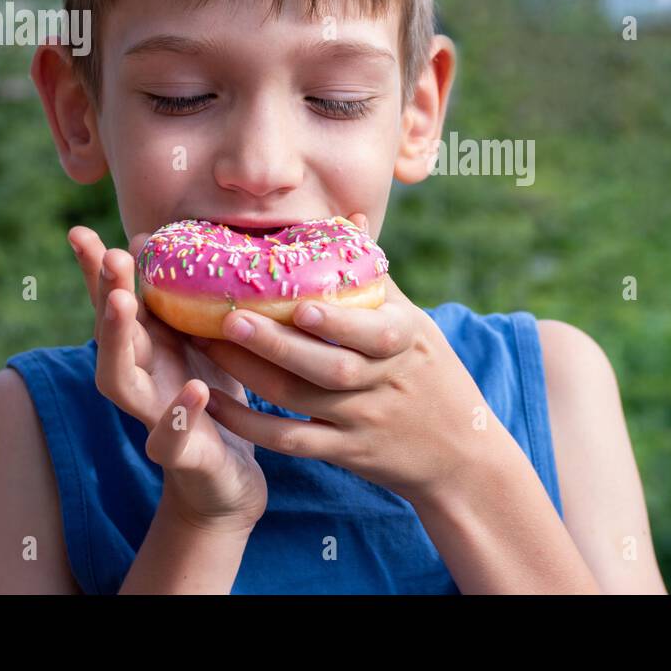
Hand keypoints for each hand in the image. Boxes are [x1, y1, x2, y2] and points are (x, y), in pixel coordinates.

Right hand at [68, 226, 267, 531]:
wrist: (229, 481)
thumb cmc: (216, 400)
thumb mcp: (206, 343)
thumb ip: (186, 301)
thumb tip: (168, 240)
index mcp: (149, 350)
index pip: (115, 305)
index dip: (96, 271)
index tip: (80, 232)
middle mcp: (142, 380)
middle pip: (110, 335)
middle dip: (105, 293)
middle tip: (109, 255)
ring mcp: (155, 417)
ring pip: (119, 381)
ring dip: (116, 340)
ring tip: (121, 302)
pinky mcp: (182, 455)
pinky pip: (172, 436)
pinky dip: (181, 412)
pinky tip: (195, 390)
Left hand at [195, 267, 505, 507]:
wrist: (461, 455)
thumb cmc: (432, 375)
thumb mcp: (418, 325)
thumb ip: (377, 278)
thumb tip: (351, 216)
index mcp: (405, 342)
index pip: (372, 333)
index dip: (337, 322)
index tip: (300, 305)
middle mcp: (383, 382)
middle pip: (327, 366)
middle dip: (277, 344)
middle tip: (230, 317)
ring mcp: (362, 421)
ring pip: (301, 399)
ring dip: (251, 373)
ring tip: (210, 345)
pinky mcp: (343, 454)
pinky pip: (290, 441)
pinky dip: (250, 425)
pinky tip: (214, 404)